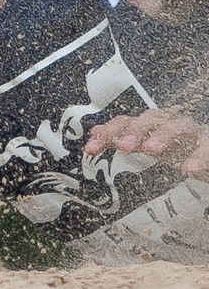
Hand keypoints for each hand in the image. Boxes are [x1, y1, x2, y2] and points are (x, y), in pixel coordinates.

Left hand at [83, 109, 208, 177]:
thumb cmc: (180, 148)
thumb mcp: (149, 147)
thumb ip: (123, 139)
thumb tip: (94, 135)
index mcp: (152, 126)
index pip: (125, 122)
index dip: (108, 132)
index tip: (91, 149)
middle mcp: (170, 123)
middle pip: (151, 119)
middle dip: (135, 130)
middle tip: (124, 146)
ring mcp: (192, 131)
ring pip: (178, 125)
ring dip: (163, 135)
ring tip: (151, 150)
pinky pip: (206, 144)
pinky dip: (198, 155)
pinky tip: (189, 169)